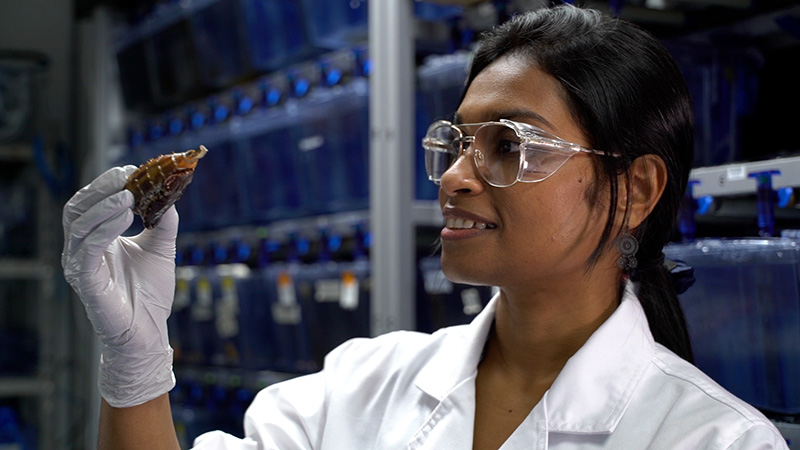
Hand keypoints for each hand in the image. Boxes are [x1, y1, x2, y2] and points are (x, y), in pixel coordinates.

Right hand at [62, 166, 177, 407]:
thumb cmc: (151, 293)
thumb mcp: (161, 248)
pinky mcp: (85, 282)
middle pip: (78, 208)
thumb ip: (164, 221)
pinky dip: (104, 229)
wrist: (150, 331)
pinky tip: (124, 217)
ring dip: (104, 206)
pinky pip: (88, 249)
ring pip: (79, 225)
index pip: (91, 202)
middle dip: (101, 188)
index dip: (107, 183)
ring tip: (129, 195)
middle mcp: (82, 250)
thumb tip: (169, 193)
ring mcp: (80, 265)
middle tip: (127, 175)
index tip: (132, 169)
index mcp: (97, 239)